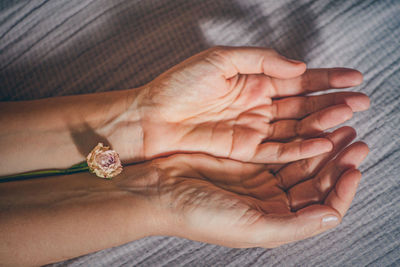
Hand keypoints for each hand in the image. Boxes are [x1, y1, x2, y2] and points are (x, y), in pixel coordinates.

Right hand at [116, 126, 367, 246]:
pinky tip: (313, 126)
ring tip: (340, 126)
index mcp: (276, 222)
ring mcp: (262, 178)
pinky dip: (300, 137)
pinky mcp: (250, 159)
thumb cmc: (201, 215)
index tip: (352, 168)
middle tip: (354, 140)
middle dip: (337, 161)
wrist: (162, 192)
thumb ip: (295, 226)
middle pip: (316, 181)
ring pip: (303, 161)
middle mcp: (273, 202)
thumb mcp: (251, 227)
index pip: (321, 206)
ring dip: (323, 145)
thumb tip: (333, 216)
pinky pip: (284, 146)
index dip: (341, 189)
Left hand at [133, 46, 368, 162]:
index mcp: (254, 81)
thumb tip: (298, 66)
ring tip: (348, 119)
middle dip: (331, 102)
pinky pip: (277, 150)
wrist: (151, 117)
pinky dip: (299, 148)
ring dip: (321, 124)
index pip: (297, 79)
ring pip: (294, 128)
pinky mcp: (243, 150)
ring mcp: (252, 129)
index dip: (325, 78)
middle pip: (301, 105)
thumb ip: (261, 61)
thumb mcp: (220, 60)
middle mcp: (258, 106)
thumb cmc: (179, 85)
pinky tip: (322, 143)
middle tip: (361, 101)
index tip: (353, 78)